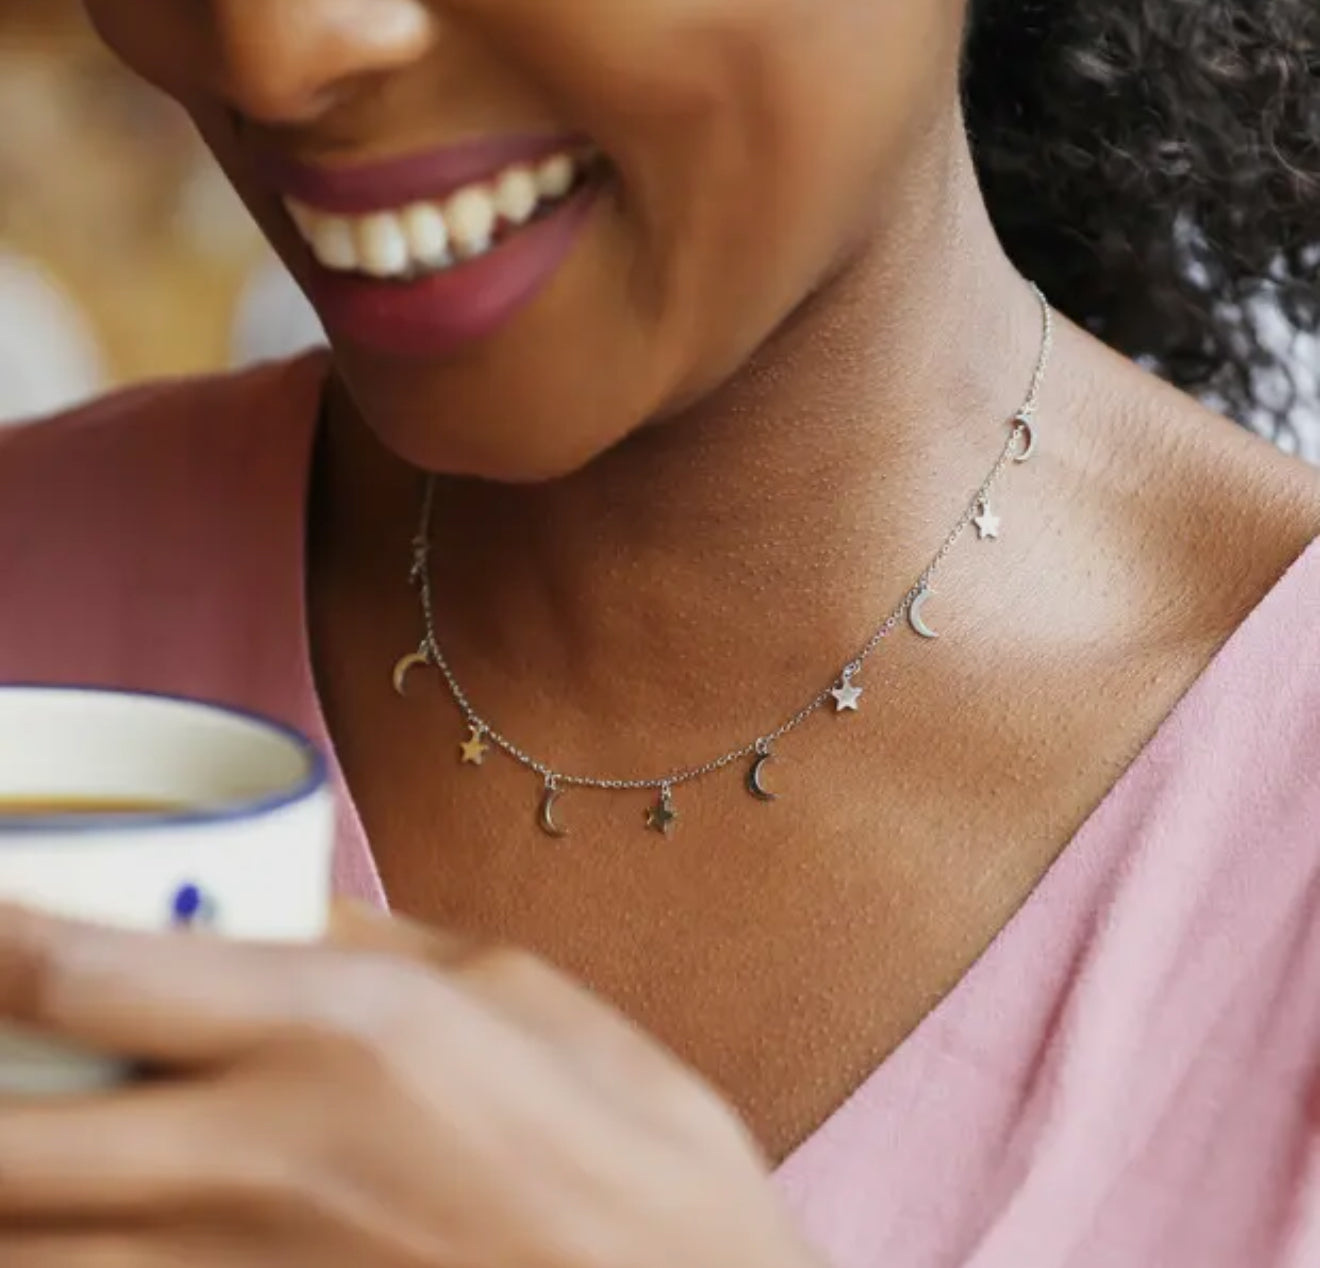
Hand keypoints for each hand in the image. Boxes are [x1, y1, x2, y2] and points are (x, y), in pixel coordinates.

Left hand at [0, 903, 819, 1267]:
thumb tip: (269, 914)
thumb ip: (372, 948)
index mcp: (345, 1035)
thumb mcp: (516, 991)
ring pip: (28, 1249)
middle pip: (5, 1146)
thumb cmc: (633, 1144)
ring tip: (37, 1116)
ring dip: (9, 1182)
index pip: (86, 976)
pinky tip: (86, 1213)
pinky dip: (67, 1251)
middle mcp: (270, 1162)